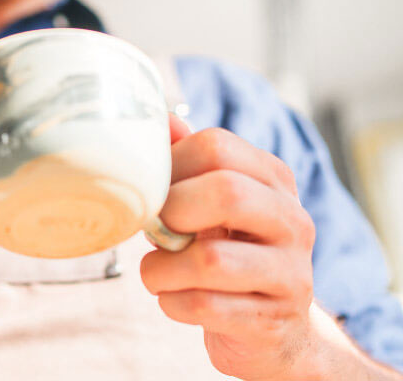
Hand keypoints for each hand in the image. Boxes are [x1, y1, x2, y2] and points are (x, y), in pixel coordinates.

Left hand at [141, 115, 321, 380]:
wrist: (272, 328)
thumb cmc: (227, 252)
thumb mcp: (211, 204)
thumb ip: (188, 163)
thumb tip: (163, 119)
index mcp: (273, 181)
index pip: (217, 146)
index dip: (170, 166)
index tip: (154, 192)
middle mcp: (292, 221)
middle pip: (227, 192)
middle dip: (173, 212)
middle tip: (158, 231)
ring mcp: (291, 273)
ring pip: (211, 261)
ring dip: (161, 269)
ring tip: (157, 273)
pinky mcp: (273, 320)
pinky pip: (205, 306)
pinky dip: (172, 303)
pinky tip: (174, 299)